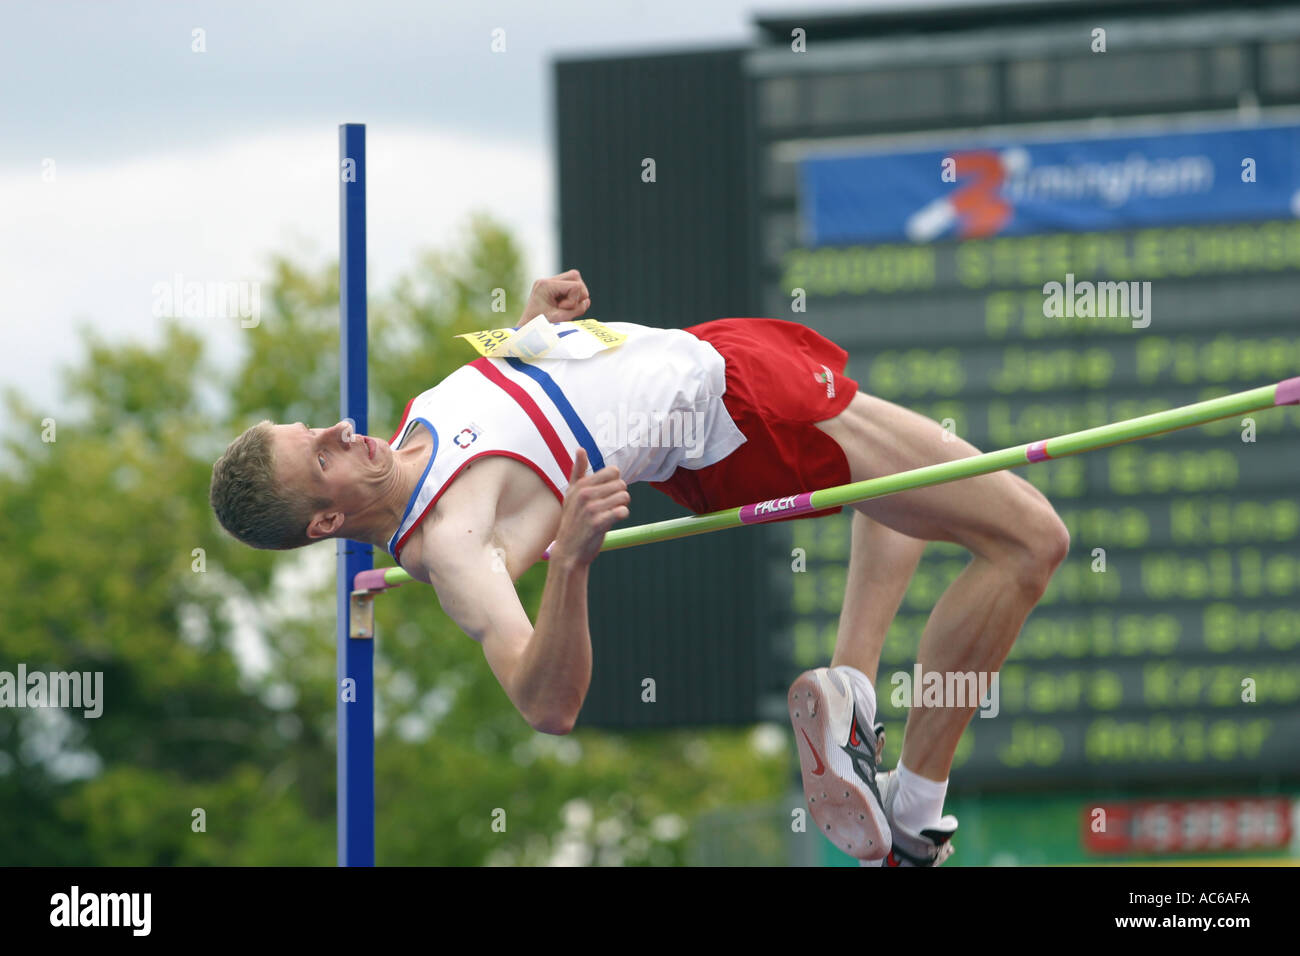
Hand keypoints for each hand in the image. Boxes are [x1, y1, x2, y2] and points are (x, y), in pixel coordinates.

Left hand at [521, 269, 590, 323]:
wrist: (527, 332)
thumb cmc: (541, 327)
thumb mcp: (561, 319)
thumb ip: (577, 309)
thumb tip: (587, 301)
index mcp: (545, 285)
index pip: (575, 286)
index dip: (574, 300)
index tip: (562, 310)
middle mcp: (546, 281)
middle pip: (575, 276)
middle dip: (578, 293)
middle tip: (567, 308)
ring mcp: (547, 283)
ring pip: (574, 280)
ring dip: (575, 295)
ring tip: (564, 309)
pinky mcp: (550, 288)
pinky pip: (569, 286)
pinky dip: (570, 297)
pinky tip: (562, 307)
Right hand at [550, 449, 628, 567]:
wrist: (569, 550)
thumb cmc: (573, 520)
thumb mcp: (572, 494)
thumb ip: (577, 471)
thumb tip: (581, 448)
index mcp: (581, 485)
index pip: (613, 471)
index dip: (615, 483)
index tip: (607, 493)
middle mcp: (584, 494)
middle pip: (621, 484)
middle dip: (620, 495)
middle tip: (609, 506)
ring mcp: (591, 508)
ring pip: (624, 496)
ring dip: (622, 506)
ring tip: (610, 513)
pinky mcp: (598, 523)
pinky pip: (623, 511)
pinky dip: (622, 515)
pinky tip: (612, 520)